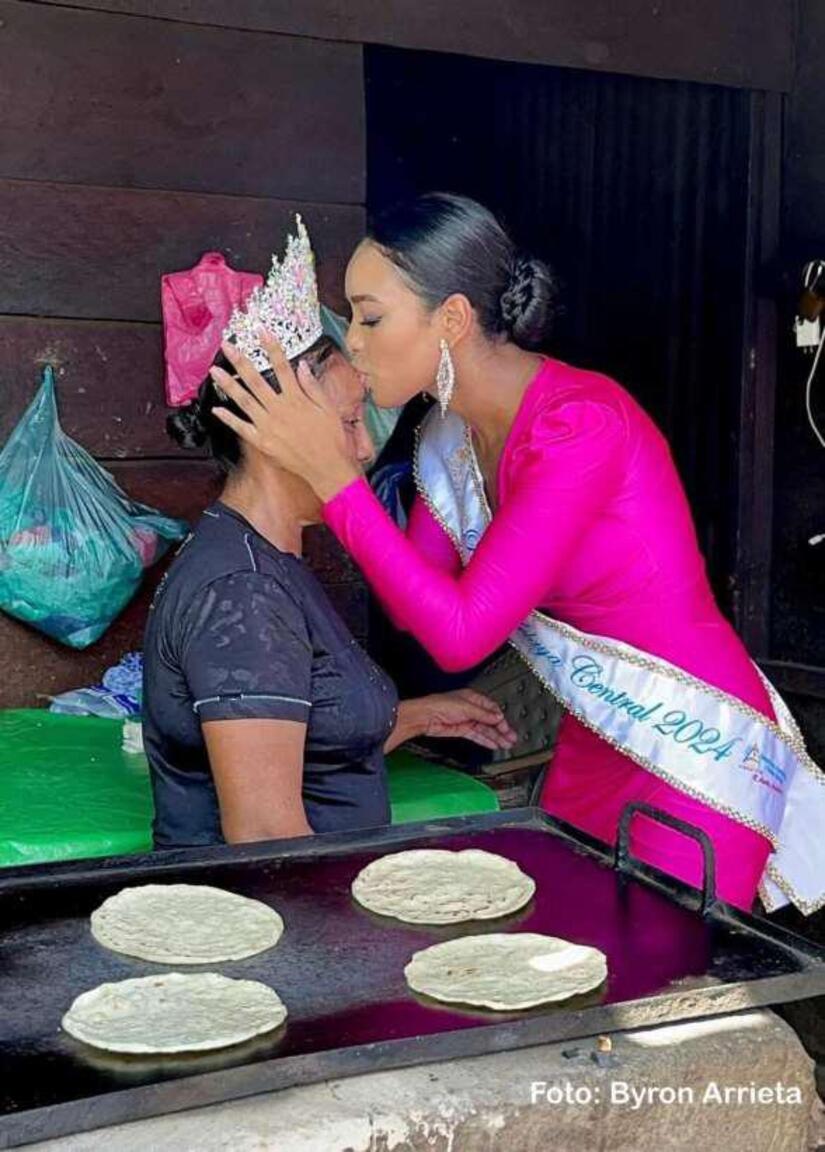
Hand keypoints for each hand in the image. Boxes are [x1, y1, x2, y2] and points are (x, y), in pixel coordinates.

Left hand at [209, 333, 359, 500]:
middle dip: (240, 361)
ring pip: (244, 401)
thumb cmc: (332, 439)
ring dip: (228, 385)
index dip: (271, 347)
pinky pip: (242, 428)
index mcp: (297, 399)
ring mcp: (268, 426)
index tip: (261, 331)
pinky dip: (228, 419)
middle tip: (226, 345)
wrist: (327, 468)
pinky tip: (216, 409)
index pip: (282, 367)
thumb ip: (313, 387)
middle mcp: (279, 410)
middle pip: (256, 380)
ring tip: (214, 371)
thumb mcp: (329, 409)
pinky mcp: (263, 442)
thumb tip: (301, 366)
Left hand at [419, 689, 518, 750]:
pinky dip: (486, 740)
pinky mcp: (462, 730)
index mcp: (473, 698)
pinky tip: (494, 744)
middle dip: (501, 729)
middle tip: (511, 737)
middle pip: (490, 720)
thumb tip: (497, 717)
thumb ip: (483, 714)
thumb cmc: (440, 705)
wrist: (425, 716)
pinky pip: (478, 736)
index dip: (500, 718)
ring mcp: (467, 720)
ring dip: (496, 737)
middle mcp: (471, 709)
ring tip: (506, 744)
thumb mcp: (466, 707)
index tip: (506, 727)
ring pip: (485, 730)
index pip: (492, 708)